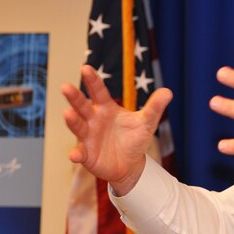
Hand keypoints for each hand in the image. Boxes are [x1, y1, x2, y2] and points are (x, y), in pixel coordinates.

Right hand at [61, 65, 172, 195]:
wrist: (130, 165)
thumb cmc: (134, 139)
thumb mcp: (146, 123)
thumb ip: (154, 107)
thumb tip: (168, 91)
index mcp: (106, 108)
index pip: (99, 92)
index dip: (92, 81)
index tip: (85, 68)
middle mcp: (93, 120)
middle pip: (82, 106)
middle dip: (74, 97)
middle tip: (65, 87)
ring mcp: (87, 137)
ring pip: (78, 126)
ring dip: (72, 121)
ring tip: (68, 114)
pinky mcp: (86, 154)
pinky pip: (79, 153)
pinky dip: (75, 154)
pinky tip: (74, 155)